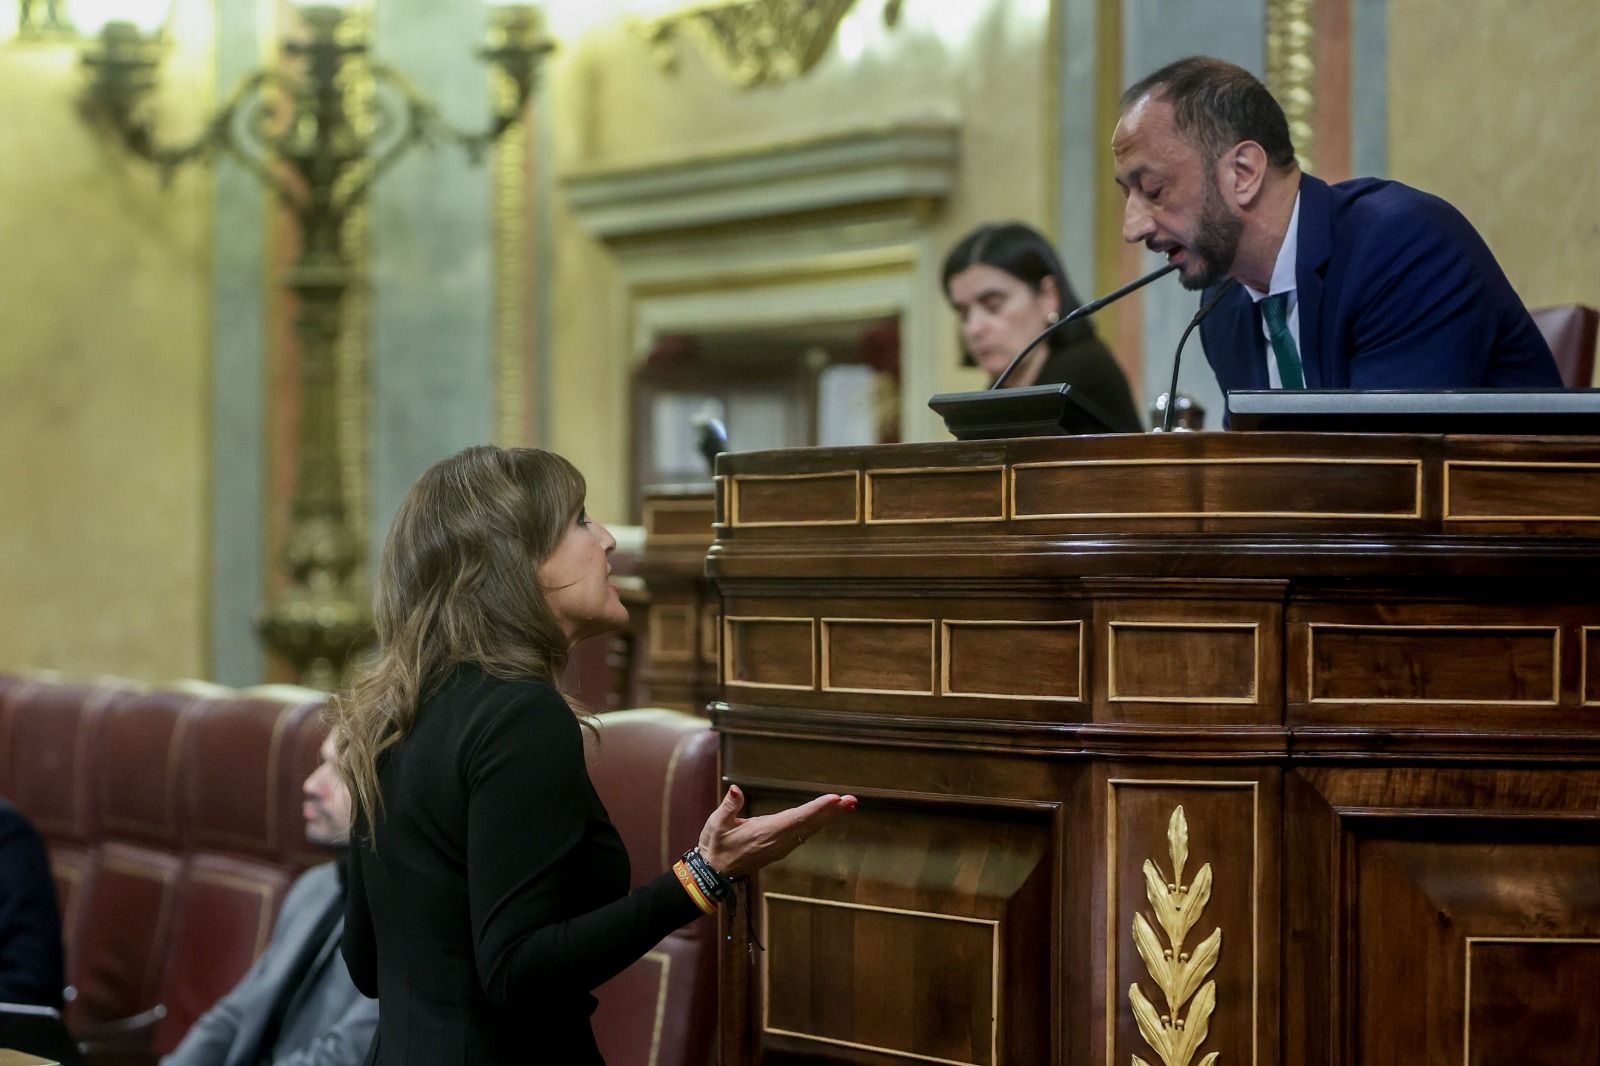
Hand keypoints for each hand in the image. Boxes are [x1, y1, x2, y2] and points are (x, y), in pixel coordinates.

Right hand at [696, 784, 856, 878]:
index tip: (834, 799)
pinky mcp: (781, 848)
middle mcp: (778, 841)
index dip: (816, 809)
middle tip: (852, 800)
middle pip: (809, 824)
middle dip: (831, 812)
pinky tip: (829, 817)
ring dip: (829, 817)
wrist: (714, 873)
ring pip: (809, 830)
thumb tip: (736, 790)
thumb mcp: (715, 824)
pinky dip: (818, 824)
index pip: (796, 818)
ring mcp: (781, 847)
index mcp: (765, 832)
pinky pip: (804, 834)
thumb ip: (728, 807)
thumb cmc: (714, 845)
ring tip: (847, 805)